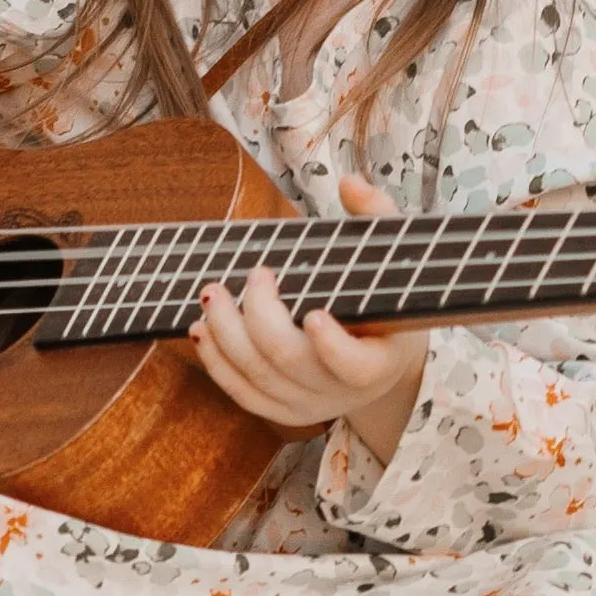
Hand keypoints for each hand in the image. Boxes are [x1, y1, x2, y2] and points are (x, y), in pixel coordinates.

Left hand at [190, 174, 429, 460]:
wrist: (379, 354)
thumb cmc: (383, 296)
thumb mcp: (393, 258)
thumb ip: (377, 216)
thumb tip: (349, 184)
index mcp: (379, 362)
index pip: (355, 366)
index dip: (333, 347)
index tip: (314, 314)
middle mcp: (343, 393)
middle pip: (291, 363)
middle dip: (261, 318)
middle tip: (254, 276)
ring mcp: (310, 405)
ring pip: (258, 379)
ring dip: (227, 336)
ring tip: (212, 295)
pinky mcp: (282, 411)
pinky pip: (242, 394)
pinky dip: (216, 362)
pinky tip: (202, 329)